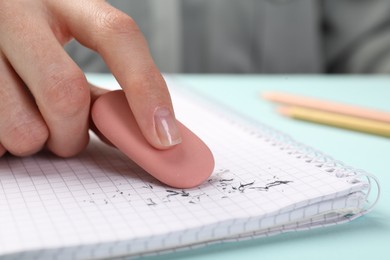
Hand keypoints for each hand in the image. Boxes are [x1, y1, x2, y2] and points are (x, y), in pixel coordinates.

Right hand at [0, 0, 180, 157]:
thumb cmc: (30, 36)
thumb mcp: (65, 43)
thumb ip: (97, 86)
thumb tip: (139, 131)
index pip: (117, 35)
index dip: (146, 89)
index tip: (165, 138)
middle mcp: (15, 10)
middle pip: (66, 93)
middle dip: (74, 135)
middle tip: (70, 138)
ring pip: (23, 129)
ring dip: (37, 142)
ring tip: (29, 121)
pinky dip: (4, 144)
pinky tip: (3, 117)